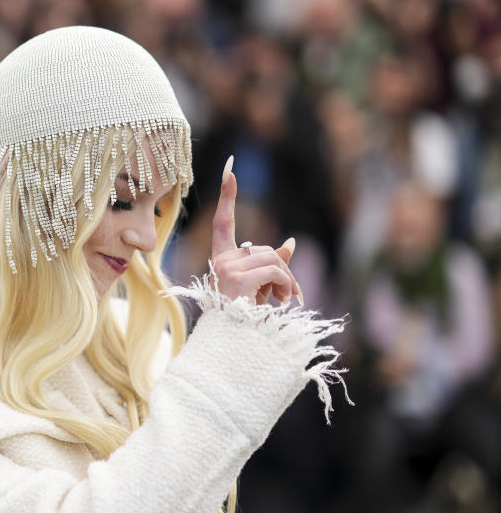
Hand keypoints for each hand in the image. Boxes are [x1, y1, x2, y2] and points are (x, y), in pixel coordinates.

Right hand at [210, 156, 302, 305]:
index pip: (223, 221)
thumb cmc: (249, 320)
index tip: (230, 166)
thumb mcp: (262, 288)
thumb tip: (292, 242)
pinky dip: (286, 285)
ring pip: (273, 258)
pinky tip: (282, 302)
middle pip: (265, 248)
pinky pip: (274, 270)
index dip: (228, 193)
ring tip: (285, 302)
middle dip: (283, 270)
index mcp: (222, 261)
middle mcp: (220, 262)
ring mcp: (226, 269)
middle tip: (289, 298)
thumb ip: (274, 265)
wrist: (237, 347)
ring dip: (288, 281)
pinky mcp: (237, 278)